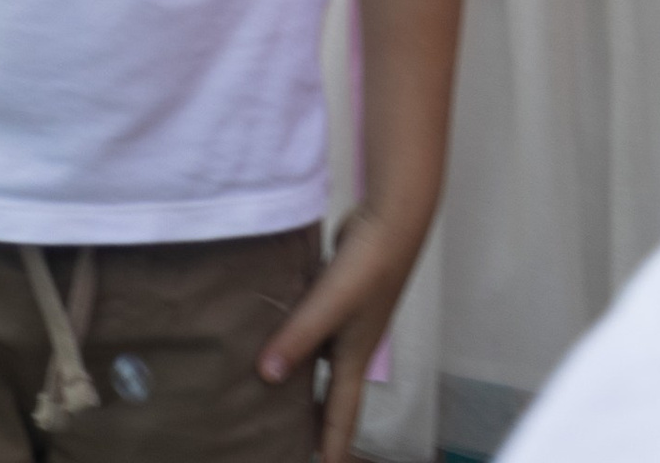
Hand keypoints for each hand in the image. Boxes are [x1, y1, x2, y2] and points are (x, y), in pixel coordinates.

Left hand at [257, 206, 421, 460]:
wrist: (393, 218)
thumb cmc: (369, 267)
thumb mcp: (330, 304)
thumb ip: (298, 337)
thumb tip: (265, 376)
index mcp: (355, 358)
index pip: (342, 416)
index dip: (333, 448)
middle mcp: (353, 346)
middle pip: (332, 395)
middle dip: (316, 422)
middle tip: (289, 444)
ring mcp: (348, 320)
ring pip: (320, 360)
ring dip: (303, 379)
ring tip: (274, 395)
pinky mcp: (340, 295)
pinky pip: (315, 329)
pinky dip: (299, 340)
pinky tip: (279, 335)